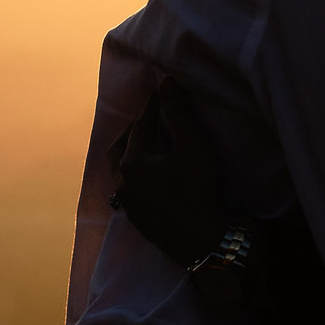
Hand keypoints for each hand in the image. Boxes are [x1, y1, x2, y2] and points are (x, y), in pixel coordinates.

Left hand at [107, 78, 230, 268]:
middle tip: (151, 115)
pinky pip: (127, 188)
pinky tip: (149, 173)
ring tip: (146, 142)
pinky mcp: (137, 219)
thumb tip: (166, 81)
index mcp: (131, 164)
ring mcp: (127, 204)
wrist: (205, 243)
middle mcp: (122, 183)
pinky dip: (134, 173)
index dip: (153, 105)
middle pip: (121, 147)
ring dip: (130, 152)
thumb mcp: (193, 147)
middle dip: (135, 128)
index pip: (141, 125)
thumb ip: (178, 113)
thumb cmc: (200, 191)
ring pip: (119, 170)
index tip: (162, 88)